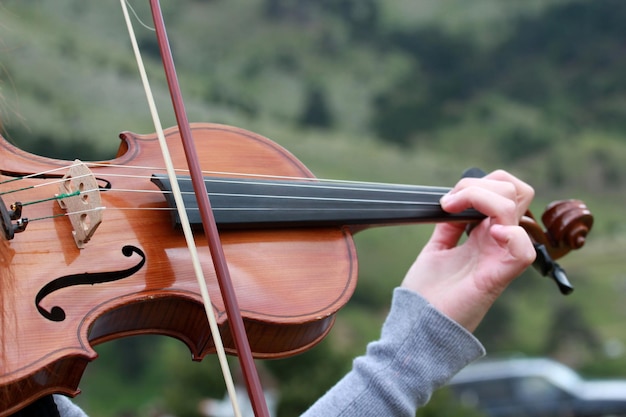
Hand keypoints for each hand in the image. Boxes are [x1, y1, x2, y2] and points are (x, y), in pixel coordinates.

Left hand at [401, 170, 535, 331]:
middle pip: (516, 191)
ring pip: (516, 207)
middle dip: (483, 184)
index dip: (478, 184)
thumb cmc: (427, 292)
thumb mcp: (437, 248)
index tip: (446, 200)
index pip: (504, 191)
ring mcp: (499, 256)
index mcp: (484, 235)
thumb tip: (455, 200)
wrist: (419, 323)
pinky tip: (486, 233)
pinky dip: (509, 234)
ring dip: (482, 198)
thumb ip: (449, 225)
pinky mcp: (498, 276)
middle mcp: (497, 242)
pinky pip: (524, 250)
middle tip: (451, 202)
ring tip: (453, 210)